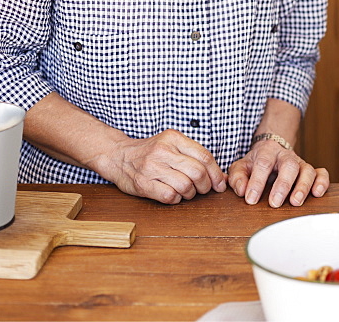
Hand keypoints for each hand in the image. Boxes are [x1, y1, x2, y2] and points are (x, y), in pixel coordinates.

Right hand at [96, 129, 227, 204]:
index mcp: (174, 138)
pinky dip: (176, 199)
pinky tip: (173, 195)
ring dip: (190, 193)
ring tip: (186, 191)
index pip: (204, 156)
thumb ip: (195, 157)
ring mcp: (152, 167)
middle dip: (206, 186)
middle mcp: (163, 150)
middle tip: (203, 189)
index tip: (219, 184)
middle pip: (197, 172)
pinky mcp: (143, 183)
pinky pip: (170, 196)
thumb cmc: (151, 152)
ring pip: (185, 185)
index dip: (216, 173)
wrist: (118, 155)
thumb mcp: (172, 145)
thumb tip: (221, 177)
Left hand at [227, 138, 328, 206]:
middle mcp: (286, 156)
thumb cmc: (257, 161)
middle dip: (283, 185)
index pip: (263, 164)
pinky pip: (322, 173)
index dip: (257, 182)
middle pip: (289, 165)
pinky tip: (317, 193)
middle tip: (275, 203)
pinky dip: (322, 183)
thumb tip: (242, 190)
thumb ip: (238, 177)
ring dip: (303, 187)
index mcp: (267, 152)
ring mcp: (300, 163)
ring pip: (308, 170)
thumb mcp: (242, 165)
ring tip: (295, 202)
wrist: (273, 148)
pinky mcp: (311, 171)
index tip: (251, 199)